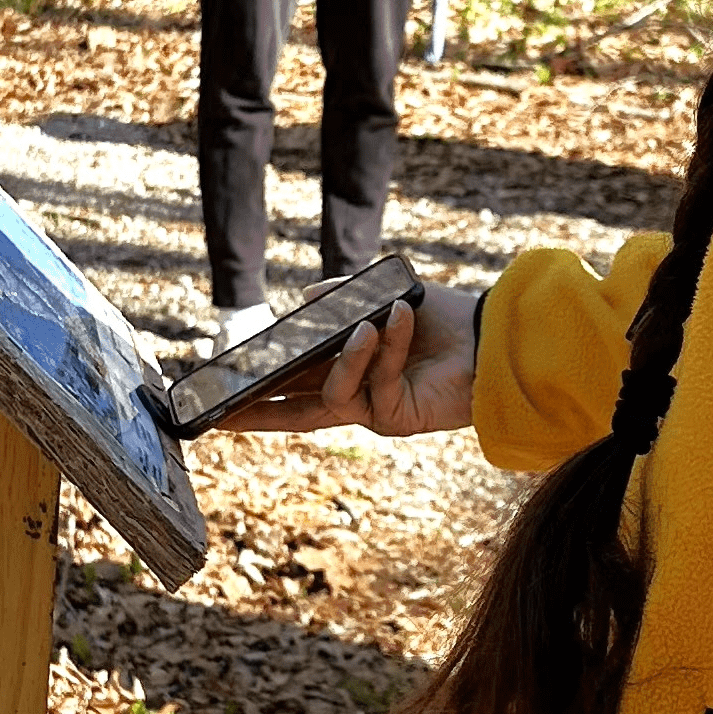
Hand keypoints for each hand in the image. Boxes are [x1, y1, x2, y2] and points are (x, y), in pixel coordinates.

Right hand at [220, 280, 477, 436]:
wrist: (490, 337)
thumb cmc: (442, 317)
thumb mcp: (383, 297)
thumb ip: (343, 297)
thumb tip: (304, 299)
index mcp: (347, 368)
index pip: (292, 383)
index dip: (258, 390)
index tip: (222, 392)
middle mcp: (354, 394)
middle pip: (293, 410)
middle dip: (258, 411)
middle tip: (222, 411)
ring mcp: (372, 408)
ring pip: (330, 393)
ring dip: (347, 355)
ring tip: (366, 325)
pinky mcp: (395, 416)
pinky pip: (374, 383)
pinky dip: (385, 348)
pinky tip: (396, 317)